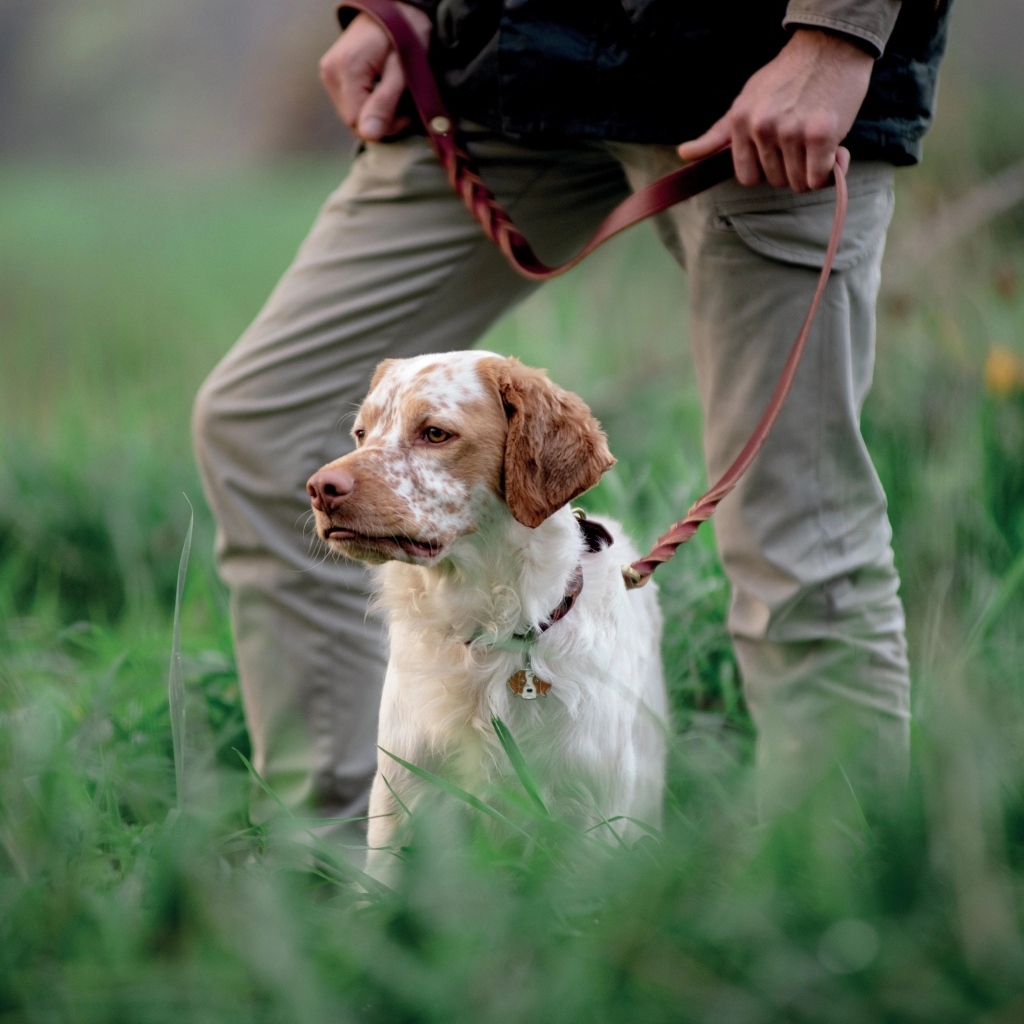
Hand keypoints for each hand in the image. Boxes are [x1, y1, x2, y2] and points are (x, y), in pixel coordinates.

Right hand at [319, 4, 431, 141]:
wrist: (395, 7)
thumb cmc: (405, 34)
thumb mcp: (402, 70)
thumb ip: (385, 102)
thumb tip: (369, 135)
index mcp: (347, 70)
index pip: (358, 123)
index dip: (385, 126)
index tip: (405, 112)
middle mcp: (330, 72)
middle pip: (353, 121)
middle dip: (380, 120)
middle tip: (401, 102)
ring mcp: (328, 73)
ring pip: (351, 115)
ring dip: (374, 112)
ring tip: (392, 92)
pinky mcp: (332, 74)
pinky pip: (350, 104)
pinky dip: (367, 103)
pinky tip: (380, 89)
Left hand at [677, 29, 871, 191]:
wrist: (829, 47)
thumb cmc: (786, 78)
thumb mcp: (744, 101)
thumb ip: (717, 135)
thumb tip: (684, 153)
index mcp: (740, 122)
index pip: (748, 178)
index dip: (766, 171)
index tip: (778, 153)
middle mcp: (762, 128)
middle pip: (775, 182)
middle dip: (791, 169)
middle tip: (801, 140)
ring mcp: (791, 131)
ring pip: (798, 184)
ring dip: (811, 171)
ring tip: (815, 141)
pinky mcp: (821, 134)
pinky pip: (819, 179)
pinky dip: (830, 171)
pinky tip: (834, 149)